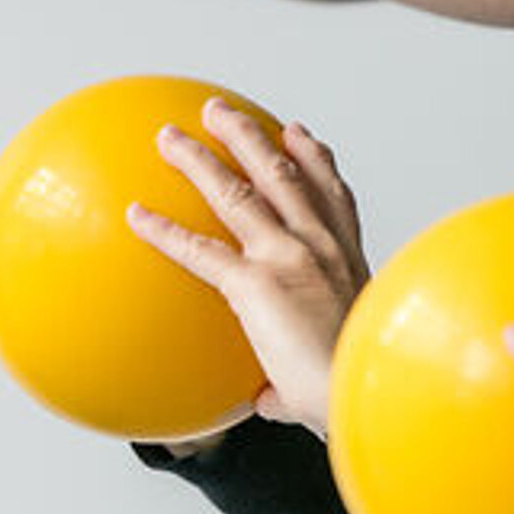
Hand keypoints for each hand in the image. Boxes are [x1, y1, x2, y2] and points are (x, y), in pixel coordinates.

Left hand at [127, 100, 366, 434]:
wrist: (377, 391)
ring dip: (202, 157)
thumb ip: (295, 380)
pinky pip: (199, 251)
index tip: (297, 135)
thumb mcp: (340, 370)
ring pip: (240, 191)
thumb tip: (269, 400)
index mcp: (351, 263)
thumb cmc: (363, 388)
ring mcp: (291, 257)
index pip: (333, 199)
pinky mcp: (257, 283)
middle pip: (285, 174)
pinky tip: (136, 215)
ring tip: (172, 136)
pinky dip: (164, 231)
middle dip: (251, 138)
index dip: (314, 161)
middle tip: (223, 114)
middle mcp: (324, 247)